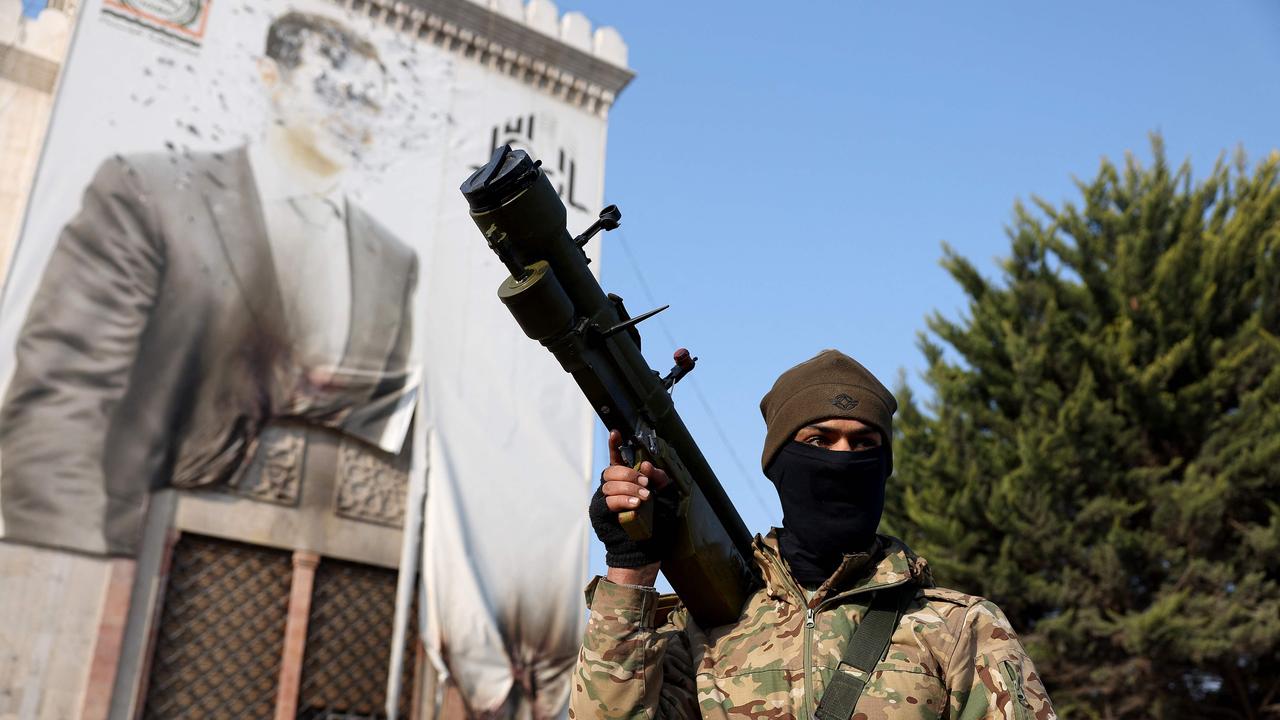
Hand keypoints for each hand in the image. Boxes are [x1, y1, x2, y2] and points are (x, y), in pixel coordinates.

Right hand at [591, 431, 674, 584]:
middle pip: (612, 470)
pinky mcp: (600, 514)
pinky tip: (635, 505)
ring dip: (629, 489)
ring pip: (610, 485)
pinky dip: (622, 500)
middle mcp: (611, 488)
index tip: (616, 432)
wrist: (646, 550)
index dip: (614, 445)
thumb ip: (661, 480)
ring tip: (643, 499)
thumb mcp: (666, 499)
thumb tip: (647, 466)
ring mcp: (603, 501)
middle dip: (629, 474)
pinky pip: (608, 502)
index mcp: (625, 481)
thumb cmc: (656, 524)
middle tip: (645, 484)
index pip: (616, 459)